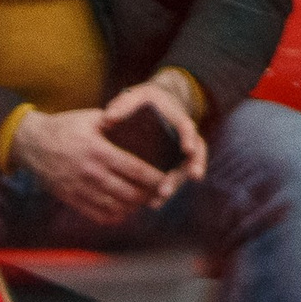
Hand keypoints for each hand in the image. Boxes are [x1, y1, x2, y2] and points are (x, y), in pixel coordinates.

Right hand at [11, 106, 169, 224]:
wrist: (32, 144)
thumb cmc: (64, 127)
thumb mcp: (90, 118)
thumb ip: (116, 122)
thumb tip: (143, 123)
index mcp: (98, 151)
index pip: (134, 169)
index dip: (154, 177)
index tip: (166, 177)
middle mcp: (91, 174)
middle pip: (128, 192)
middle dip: (148, 194)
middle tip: (160, 191)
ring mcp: (81, 190)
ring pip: (115, 207)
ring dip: (133, 207)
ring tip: (144, 200)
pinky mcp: (72, 200)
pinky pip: (98, 215)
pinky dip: (115, 216)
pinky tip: (124, 210)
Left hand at [99, 75, 208, 206]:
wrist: (153, 109)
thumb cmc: (143, 102)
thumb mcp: (136, 97)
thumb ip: (124, 105)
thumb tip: (108, 118)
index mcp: (177, 118)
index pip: (188, 128)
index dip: (190, 139)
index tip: (188, 150)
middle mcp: (184, 138)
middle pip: (192, 156)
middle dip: (184, 171)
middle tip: (171, 186)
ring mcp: (180, 154)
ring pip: (184, 171)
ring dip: (174, 186)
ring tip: (159, 199)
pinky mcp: (172, 164)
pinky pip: (173, 179)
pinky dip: (164, 191)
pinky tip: (153, 203)